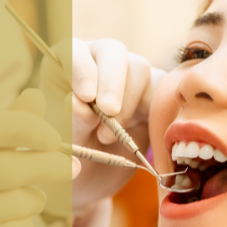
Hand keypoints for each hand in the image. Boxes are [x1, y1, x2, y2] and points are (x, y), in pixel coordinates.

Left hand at [40, 38, 161, 214]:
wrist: (92, 176)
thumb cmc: (68, 153)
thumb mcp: (63, 141)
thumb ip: (69, 122)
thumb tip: (78, 103)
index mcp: (65, 65)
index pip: (73, 49)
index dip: (81, 68)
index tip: (86, 97)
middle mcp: (98, 61)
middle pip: (112, 51)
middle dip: (112, 82)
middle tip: (108, 112)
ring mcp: (128, 73)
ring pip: (138, 69)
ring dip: (126, 105)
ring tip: (105, 137)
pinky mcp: (153, 89)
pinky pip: (162, 89)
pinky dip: (153, 112)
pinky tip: (137, 134)